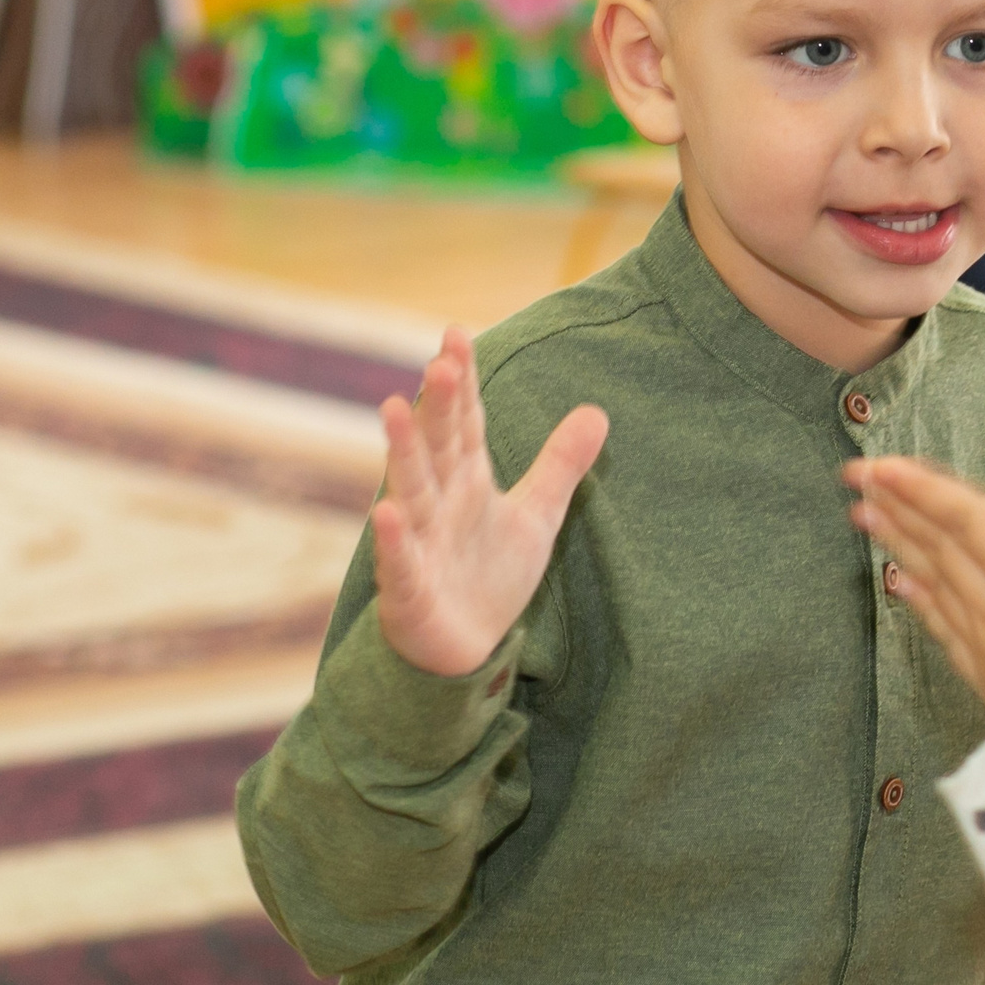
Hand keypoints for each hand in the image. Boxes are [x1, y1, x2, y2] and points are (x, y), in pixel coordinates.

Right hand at [372, 329, 608, 676]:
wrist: (463, 650)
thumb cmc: (490, 575)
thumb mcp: (537, 515)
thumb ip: (560, 464)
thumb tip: (597, 410)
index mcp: (466, 480)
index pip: (464, 423)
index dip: (462, 382)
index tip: (456, 335)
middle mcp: (437, 503)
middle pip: (438, 447)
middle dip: (438, 406)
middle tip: (442, 362)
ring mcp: (419, 543)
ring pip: (410, 491)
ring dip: (403, 453)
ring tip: (393, 408)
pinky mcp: (410, 589)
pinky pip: (400, 561)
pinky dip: (393, 539)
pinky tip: (387, 511)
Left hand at [845, 456, 984, 721]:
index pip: (961, 522)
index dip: (922, 491)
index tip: (879, 466)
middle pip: (938, 545)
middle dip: (898, 506)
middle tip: (855, 475)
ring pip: (932, 578)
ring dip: (898, 542)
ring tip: (863, 515)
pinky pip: (942, 623)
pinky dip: (917, 599)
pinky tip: (897, 584)